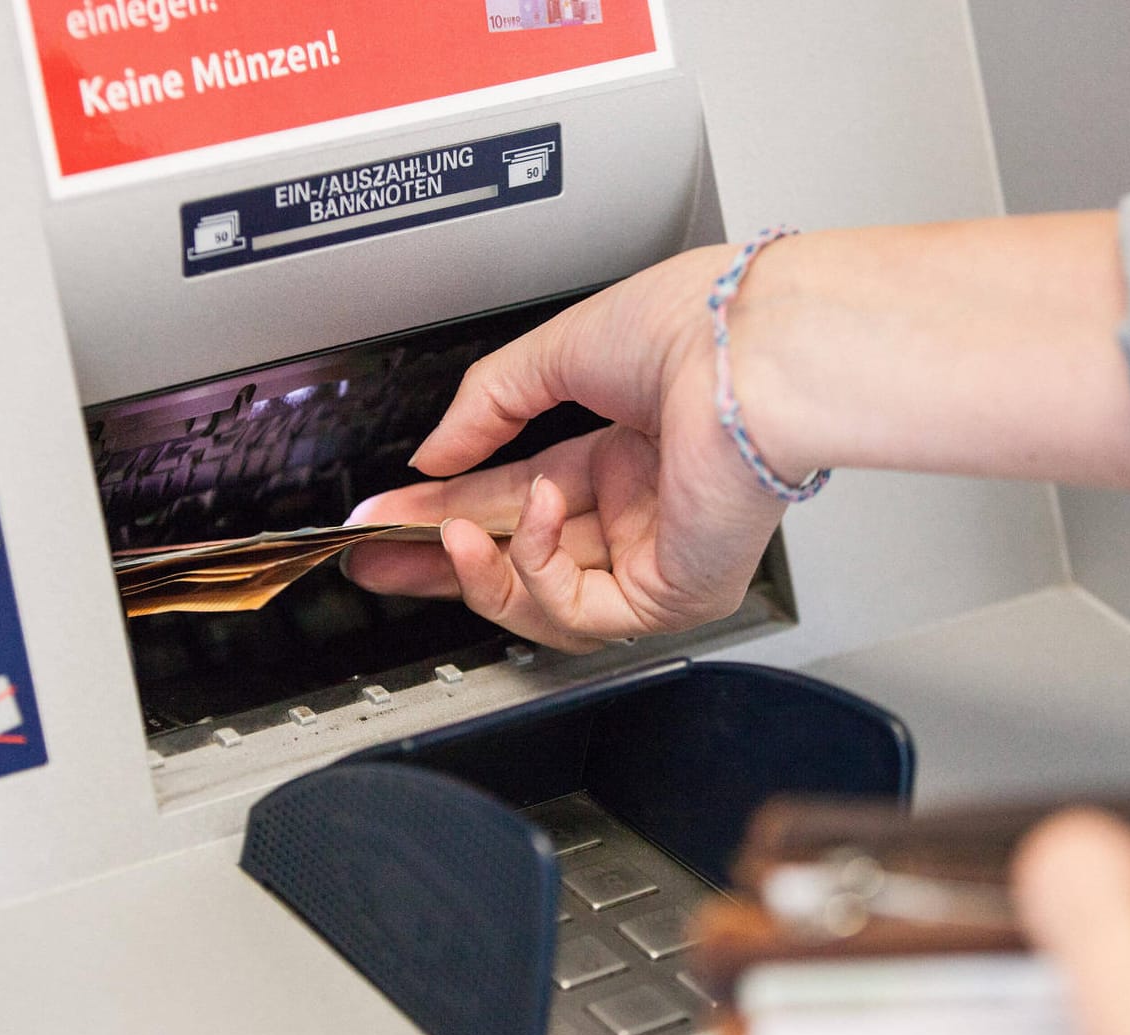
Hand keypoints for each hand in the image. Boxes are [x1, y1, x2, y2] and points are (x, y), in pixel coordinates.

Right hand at [342, 244, 791, 651]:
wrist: (749, 349)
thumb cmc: (690, 330)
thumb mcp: (554, 354)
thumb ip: (482, 411)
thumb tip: (429, 458)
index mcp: (622, 452)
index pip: (514, 499)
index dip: (443, 508)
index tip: (388, 516)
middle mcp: (641, 508)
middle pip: (521, 561)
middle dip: (442, 562)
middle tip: (380, 558)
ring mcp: (659, 554)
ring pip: (544, 603)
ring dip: (482, 569)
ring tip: (446, 529)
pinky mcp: (675, 592)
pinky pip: (579, 608)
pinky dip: (538, 563)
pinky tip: (536, 510)